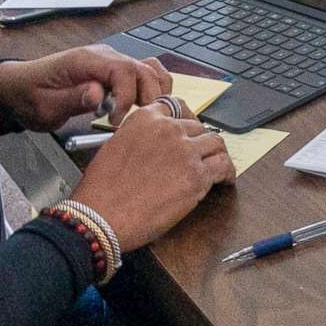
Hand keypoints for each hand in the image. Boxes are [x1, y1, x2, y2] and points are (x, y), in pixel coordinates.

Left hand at [0, 44, 174, 131]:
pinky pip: (142, 72)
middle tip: (139, 122)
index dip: (127, 96)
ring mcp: (110, 61)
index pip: (123, 70)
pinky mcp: (113, 70)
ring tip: (146, 114)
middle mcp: (103, 55)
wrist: (18, 88)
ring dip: (154, 90)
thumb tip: (99, 94)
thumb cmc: (30, 96)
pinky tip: (145, 105)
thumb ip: (74, 98)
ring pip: (148, 68)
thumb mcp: (45, 105)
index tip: (116, 120)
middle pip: (143, 68)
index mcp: (86, 60)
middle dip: (148, 96)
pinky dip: (151, 87)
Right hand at [68, 101, 233, 252]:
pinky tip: (224, 180)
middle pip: (198, 127)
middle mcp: (169, 129)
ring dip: (216, 155)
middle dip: (199, 142)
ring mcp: (186, 151)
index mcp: (146, 118)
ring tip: (217, 166)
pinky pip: (223, 167)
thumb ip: (139, 138)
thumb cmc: (100, 191)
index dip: (185, 122)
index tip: (189, 133)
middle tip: (200, 156)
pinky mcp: (197, 176)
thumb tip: (155, 145)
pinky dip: (227, 173)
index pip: (176, 107)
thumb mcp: (114, 147)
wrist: (99, 217)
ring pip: (215, 143)